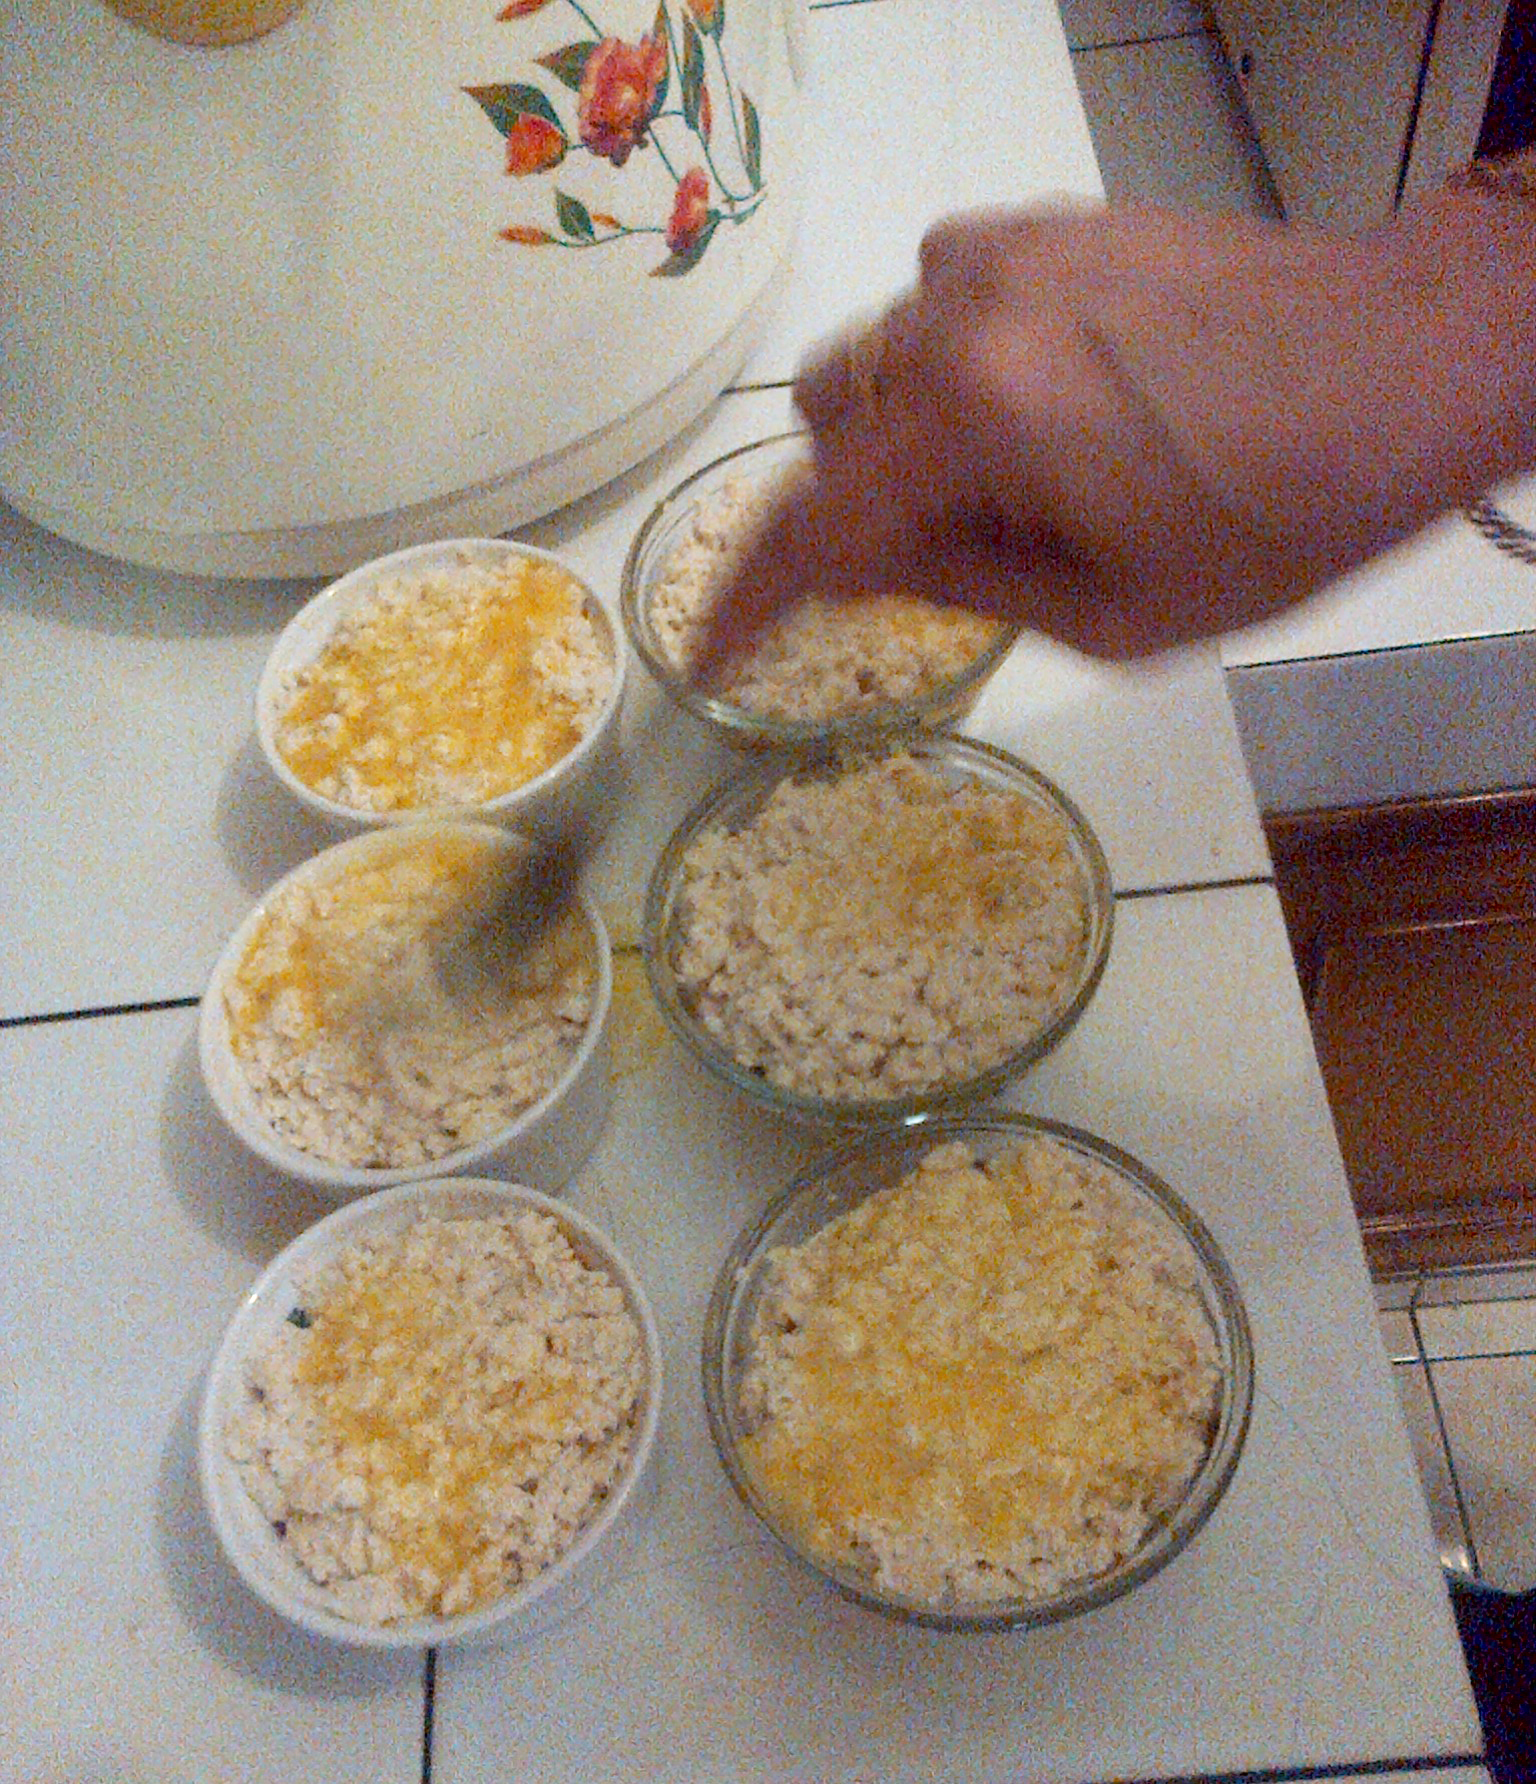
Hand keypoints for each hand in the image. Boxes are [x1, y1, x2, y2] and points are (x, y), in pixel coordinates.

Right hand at [692, 192, 1535, 672]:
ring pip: (875, 358)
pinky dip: (951, 370)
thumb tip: (866, 573)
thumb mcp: (1118, 612)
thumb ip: (965, 589)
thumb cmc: (1280, 513)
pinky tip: (1043, 402)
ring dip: (902, 434)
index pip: (813, 527)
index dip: (747, 603)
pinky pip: (937, 306)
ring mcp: (996, 254)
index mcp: (977, 423)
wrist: (1403, 354)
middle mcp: (959, 317)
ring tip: (1015, 476)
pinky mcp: (1040, 226)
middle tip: (945, 557)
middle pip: (825, 424)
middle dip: (856, 502)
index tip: (710, 655)